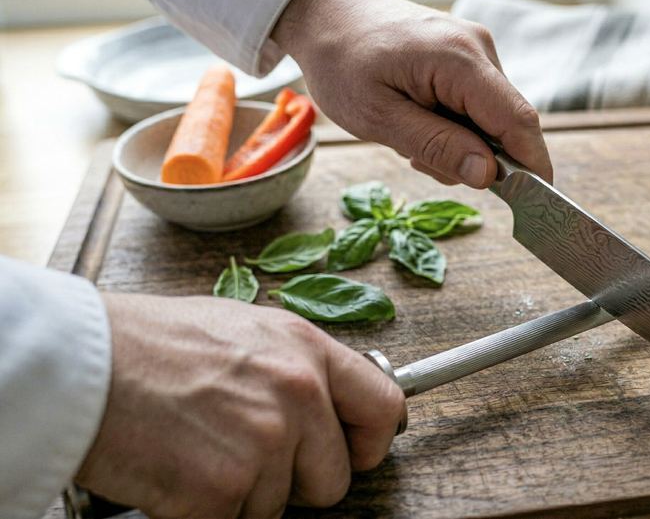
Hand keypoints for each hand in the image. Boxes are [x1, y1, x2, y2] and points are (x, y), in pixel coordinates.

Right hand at [75, 294, 404, 517]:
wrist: (84, 364)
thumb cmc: (152, 343)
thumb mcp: (245, 330)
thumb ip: (294, 366)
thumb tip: (324, 402)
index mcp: (308, 351)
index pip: (384, 408)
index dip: (370, 442)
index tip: (354, 451)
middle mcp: (298, 395)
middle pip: (335, 478)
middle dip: (296, 481)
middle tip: (246, 457)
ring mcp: (265, 443)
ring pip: (279, 507)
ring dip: (243, 494)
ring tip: (199, 448)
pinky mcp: (225, 489)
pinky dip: (205, 510)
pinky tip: (178, 470)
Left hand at [273, 0, 552, 187]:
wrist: (326, 14)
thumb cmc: (342, 61)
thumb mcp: (378, 117)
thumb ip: (436, 146)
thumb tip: (487, 176)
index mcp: (459, 60)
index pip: (518, 121)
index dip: (533, 167)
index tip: (535, 205)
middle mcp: (478, 49)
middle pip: (508, 124)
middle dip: (476, 158)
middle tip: (420, 160)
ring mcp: (476, 50)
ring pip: (492, 119)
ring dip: (459, 143)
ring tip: (410, 134)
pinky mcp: (468, 56)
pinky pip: (479, 104)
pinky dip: (455, 125)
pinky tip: (419, 120)